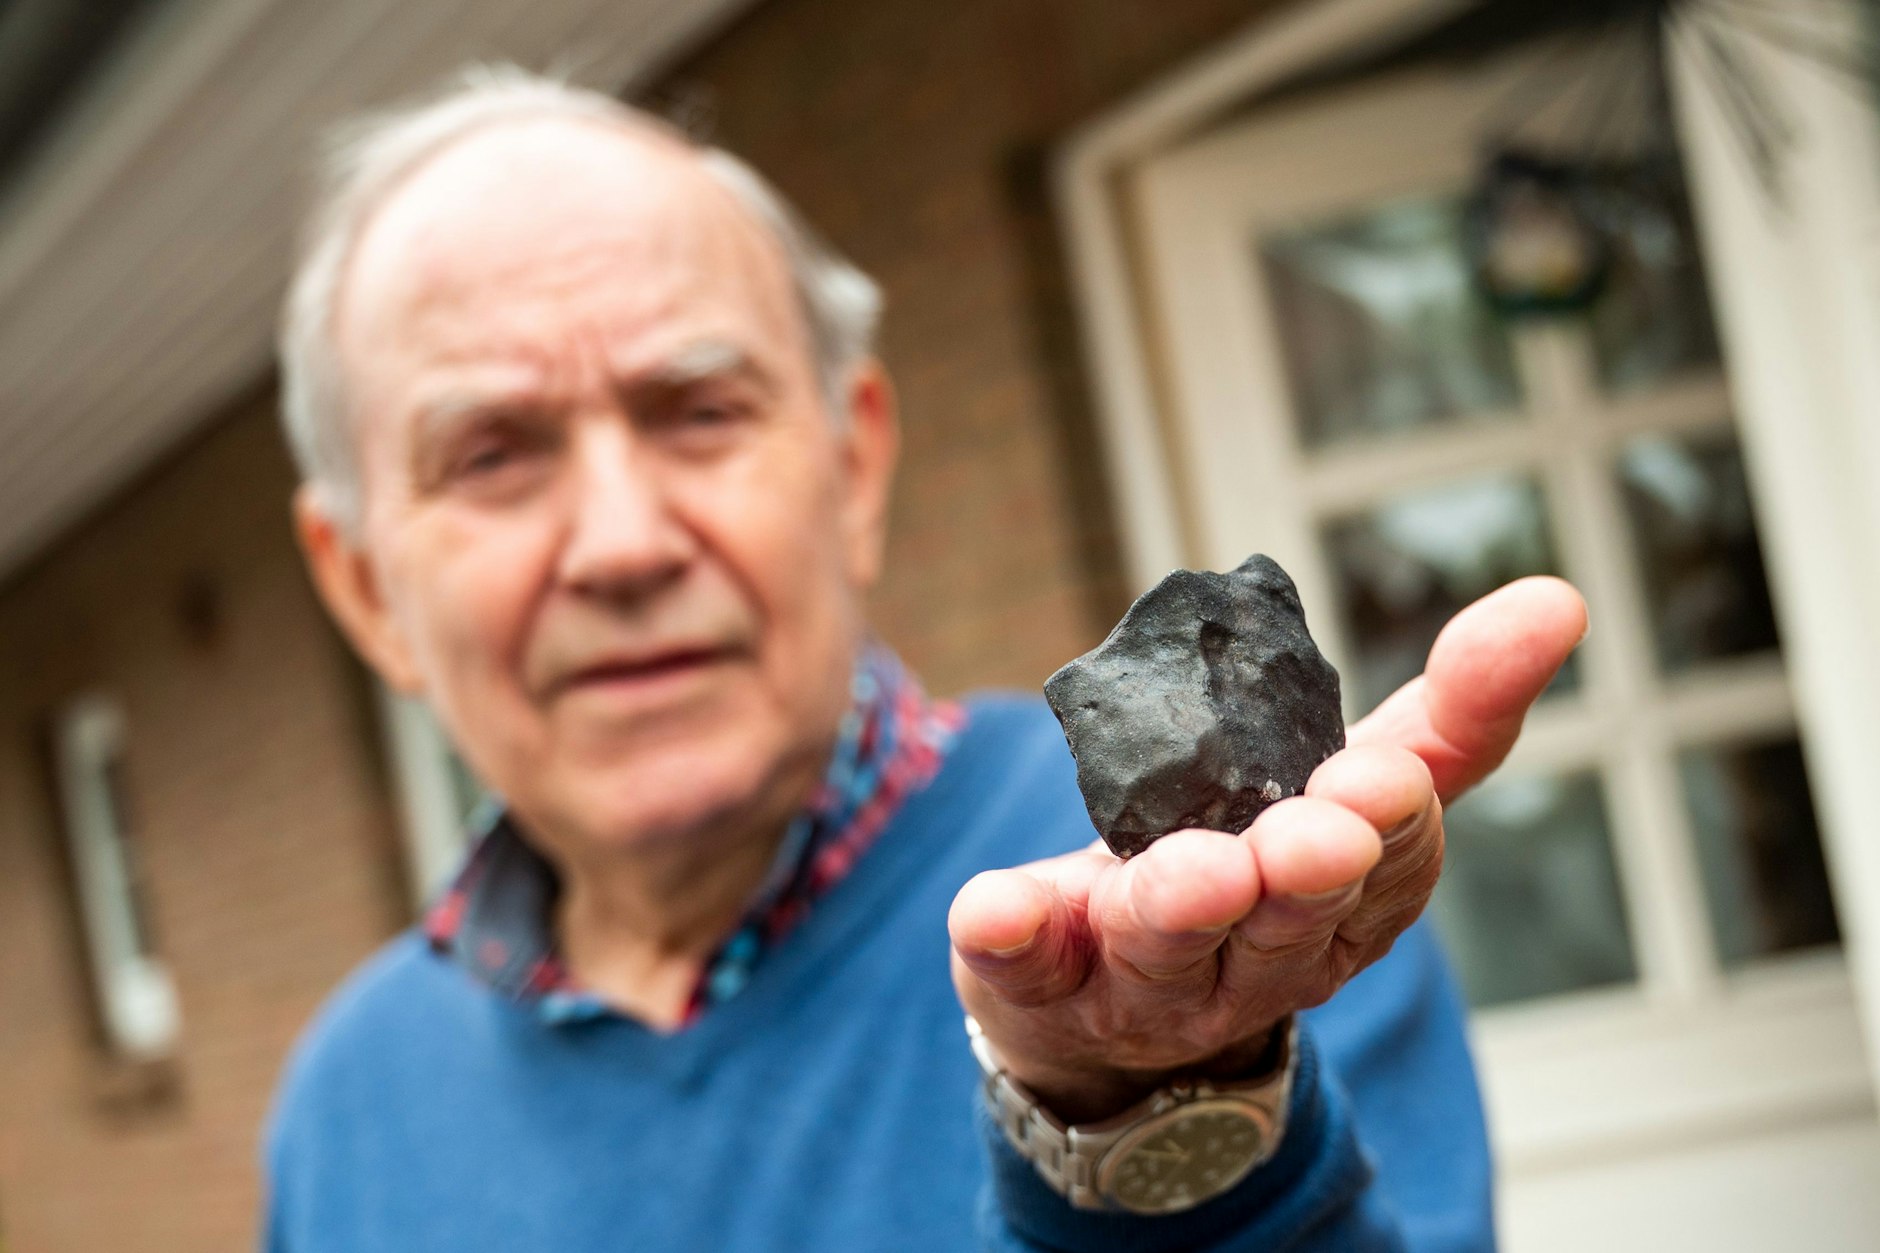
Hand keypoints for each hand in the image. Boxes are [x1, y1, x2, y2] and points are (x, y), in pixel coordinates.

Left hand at [949, 576, 1587, 1122]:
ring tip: (1187, 873)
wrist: (1111, 1011)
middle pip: (1295, 921)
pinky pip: (1024, 967)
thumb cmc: (1244, 862)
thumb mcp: (1344, 788)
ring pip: (1173, 951)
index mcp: (1345, 898)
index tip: (1387, 773)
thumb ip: (1447, 714)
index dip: (1396, 820)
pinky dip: (1011, 936)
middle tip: (1311, 833)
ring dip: (1181, 910)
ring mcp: (1150, 980)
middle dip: (1305, 874)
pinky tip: (992, 908)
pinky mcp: (1045, 985)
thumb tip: (1560, 599)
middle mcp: (1260, 955)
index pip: (1393, 859)